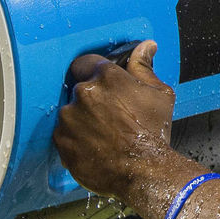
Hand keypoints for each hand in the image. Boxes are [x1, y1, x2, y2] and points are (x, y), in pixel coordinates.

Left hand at [53, 39, 176, 197]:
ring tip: (102, 135)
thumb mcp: (158, 94)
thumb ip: (144, 68)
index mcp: (105, 77)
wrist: (142, 171)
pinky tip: (93, 146)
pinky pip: (63, 135)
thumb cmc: (153, 134)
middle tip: (109, 116)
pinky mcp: (61, 141)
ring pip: (70, 113)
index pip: (85, 63)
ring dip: (81, 120)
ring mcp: (68, 119)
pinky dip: (74, 139)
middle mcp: (82, 94)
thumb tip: (144, 47)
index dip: (92, 72)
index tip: (99, 83)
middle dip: (91, 100)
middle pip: (79, 91)